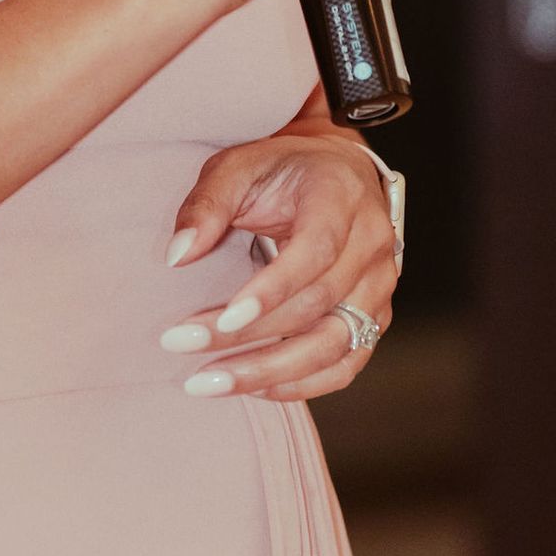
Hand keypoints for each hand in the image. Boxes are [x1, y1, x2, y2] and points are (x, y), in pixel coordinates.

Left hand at [155, 125, 400, 400]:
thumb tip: (176, 256)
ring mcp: (378, 284)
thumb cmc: (281, 171)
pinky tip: (254, 388)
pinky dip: (303, 384)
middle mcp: (371, 243)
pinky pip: (346, 364)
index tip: (223, 320)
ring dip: (271, 371)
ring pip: (334, 345)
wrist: (335, 174)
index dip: (272, 290)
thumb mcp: (236, 167)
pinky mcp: (374, 316)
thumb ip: (207, 205)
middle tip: (182, 345)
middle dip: (249, 336)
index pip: (315, 251)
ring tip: (209, 383)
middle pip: (317, 305)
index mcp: (340, 196)